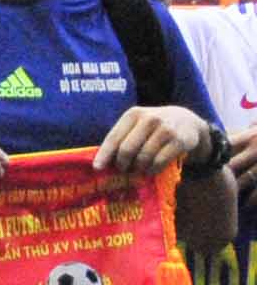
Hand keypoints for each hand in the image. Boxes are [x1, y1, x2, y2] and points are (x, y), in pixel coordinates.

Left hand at [99, 104, 215, 177]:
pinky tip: (151, 170)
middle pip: (127, 149)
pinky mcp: (179, 141)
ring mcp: (166, 129)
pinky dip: (152, 170)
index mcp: (134, 114)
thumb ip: (122, 137)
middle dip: (122, 164)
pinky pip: (159, 162)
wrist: (187, 120)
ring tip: (138, 170)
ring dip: (138, 168)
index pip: (114, 137)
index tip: (97, 168)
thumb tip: (103, 162)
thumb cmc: (154, 126)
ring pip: (143, 157)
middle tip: (123, 170)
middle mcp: (149, 119)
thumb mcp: (137, 124)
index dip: (104, 154)